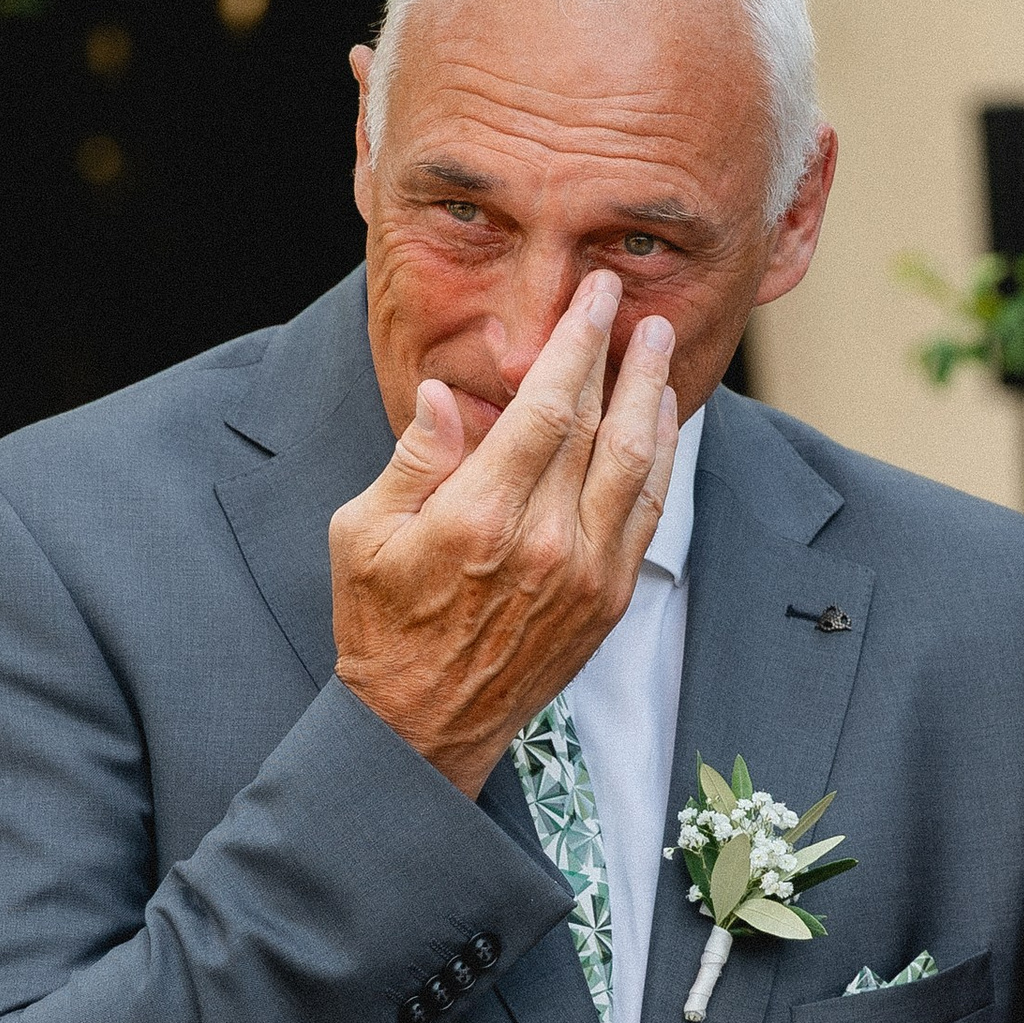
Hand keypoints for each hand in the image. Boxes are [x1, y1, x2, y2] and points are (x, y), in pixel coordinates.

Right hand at [329, 273, 680, 789]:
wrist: (422, 724)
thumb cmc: (382, 623)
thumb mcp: (362, 534)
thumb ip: (413, 459)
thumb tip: (446, 396)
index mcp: (479, 516)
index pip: (546, 407)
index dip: (575, 343)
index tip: (590, 298)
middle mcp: (545, 543)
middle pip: (598, 425)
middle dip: (618, 354)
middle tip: (628, 303)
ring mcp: (585, 574)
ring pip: (637, 465)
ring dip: (653, 397)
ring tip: (659, 345)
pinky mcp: (608, 600)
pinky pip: (647, 513)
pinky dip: (661, 459)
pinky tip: (660, 421)